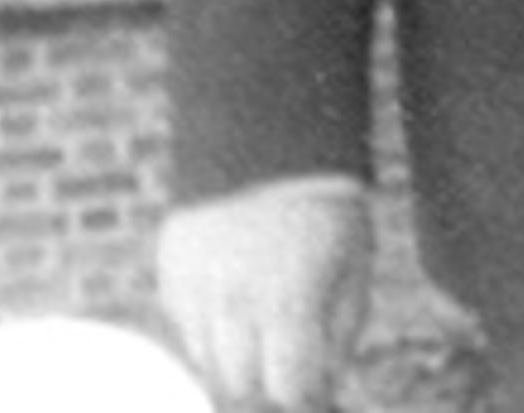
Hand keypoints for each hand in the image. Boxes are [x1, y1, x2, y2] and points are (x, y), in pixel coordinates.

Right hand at [158, 182, 371, 412]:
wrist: (270, 138)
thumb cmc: (329, 208)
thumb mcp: (354, 268)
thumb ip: (337, 336)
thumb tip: (319, 389)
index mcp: (287, 302)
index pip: (286, 392)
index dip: (302, 403)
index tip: (312, 399)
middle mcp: (231, 304)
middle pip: (238, 387)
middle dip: (265, 392)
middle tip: (287, 373)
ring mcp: (192, 291)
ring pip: (206, 363)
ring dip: (236, 364)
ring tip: (266, 333)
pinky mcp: (170, 275)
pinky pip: (187, 328)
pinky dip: (210, 332)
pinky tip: (238, 302)